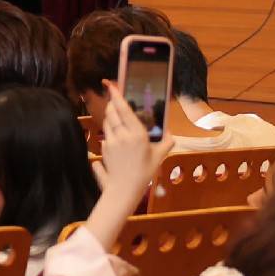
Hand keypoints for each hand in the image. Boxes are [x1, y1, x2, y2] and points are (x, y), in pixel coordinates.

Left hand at [95, 84, 155, 202]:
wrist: (124, 189)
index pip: (124, 110)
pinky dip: (109, 131)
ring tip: (116, 117)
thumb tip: (171, 133)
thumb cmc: (145, 173)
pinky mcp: (103, 148)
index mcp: (138, 134)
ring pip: (107, 122)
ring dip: (110, 116)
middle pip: (112, 112)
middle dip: (112, 104)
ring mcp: (110, 141)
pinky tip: (115, 135)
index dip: (117, 96)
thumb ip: (166, 143)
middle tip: (115, 100)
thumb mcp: (159, 157)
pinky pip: (105, 134)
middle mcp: (122, 135)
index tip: (112, 86)